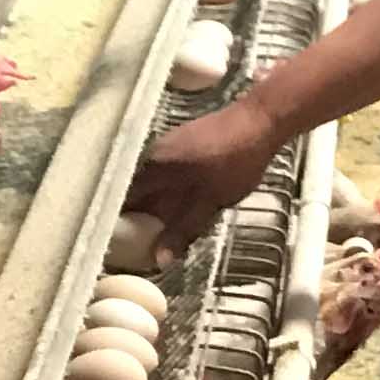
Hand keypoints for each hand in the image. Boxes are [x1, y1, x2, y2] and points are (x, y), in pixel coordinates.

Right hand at [126, 101, 283, 258]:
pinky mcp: (181, 143)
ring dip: (152, 206)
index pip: (120, 201)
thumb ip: (183, 230)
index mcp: (151, 168)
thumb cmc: (235, 162)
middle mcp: (150, 155)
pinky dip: (165, 191)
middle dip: (136, 219)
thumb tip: (158, 260)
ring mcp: (165, 146)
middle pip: (133, 193)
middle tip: (141, 245)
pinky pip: (163, 173)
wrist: (260, 119)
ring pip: (150, 184)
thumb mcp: (210, 202)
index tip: (122, 246)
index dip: (119, 224)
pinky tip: (176, 206)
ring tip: (156, 231)